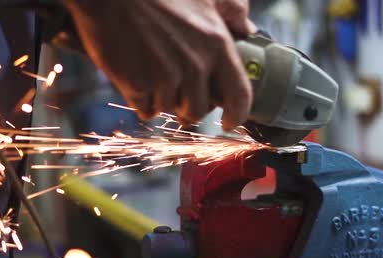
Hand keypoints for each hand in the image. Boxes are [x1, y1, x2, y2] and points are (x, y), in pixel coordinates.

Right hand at [64, 0, 254, 129]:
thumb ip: (230, 10)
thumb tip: (246, 28)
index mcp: (216, 44)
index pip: (239, 95)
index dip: (236, 114)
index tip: (229, 121)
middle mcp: (195, 64)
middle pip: (198, 110)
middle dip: (188, 108)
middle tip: (178, 97)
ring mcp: (165, 76)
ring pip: (170, 110)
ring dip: (162, 100)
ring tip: (151, 75)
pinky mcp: (138, 84)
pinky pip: (145, 109)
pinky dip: (142, 100)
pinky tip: (136, 77)